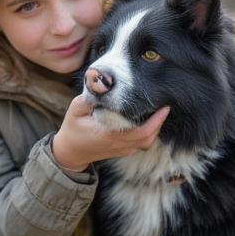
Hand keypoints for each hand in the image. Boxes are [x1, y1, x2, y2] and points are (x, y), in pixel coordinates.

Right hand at [52, 94, 169, 171]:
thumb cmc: (72, 128)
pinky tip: (146, 123)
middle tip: (164, 107)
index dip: (155, 121)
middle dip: (159, 123)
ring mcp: (122, 150)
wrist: (70, 151)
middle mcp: (120, 145)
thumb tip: (101, 84)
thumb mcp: (76, 109)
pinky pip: (140, 144)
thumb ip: (89, 97)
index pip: (141, 131)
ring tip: (157, 113)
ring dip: (154, 129)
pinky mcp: (122, 151)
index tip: (163, 107)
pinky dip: (147, 134)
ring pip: (146, 143)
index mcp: (110, 134)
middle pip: (148, 138)